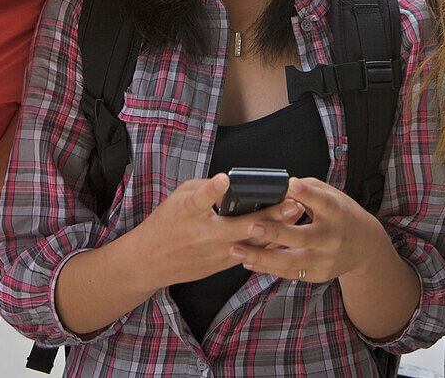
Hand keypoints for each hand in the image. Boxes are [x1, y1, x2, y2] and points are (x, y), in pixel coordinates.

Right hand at [129, 174, 303, 290]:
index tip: (224, 180)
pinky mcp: (221, 265)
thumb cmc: (167, 222)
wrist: (150, 261)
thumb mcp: (181, 196)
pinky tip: (284, 231)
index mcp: (189, 212)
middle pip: (239, 226)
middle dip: (267, 214)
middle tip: (290, 202)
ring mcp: (214, 254)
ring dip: (274, 230)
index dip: (212, 189)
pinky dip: (266, 242)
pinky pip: (248, 253)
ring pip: (250, 243)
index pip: (201, 198)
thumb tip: (236, 187)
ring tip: (294, 215)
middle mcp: (203, 235)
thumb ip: (208, 190)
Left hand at [229, 177, 388, 283]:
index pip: (322, 201)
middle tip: (250, 226)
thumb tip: (280, 188)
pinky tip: (247, 261)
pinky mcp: (318, 275)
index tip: (291, 184)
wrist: (365, 246)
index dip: (307, 193)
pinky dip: (267, 267)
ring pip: (291, 261)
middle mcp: (332, 237)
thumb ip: (307, 190)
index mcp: (336, 211)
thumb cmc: (341, 213)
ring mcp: (325, 259)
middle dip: (275, 233)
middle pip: (302, 237)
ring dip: (261, 257)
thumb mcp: (332, 195)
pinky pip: (289, 273)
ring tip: (236, 249)